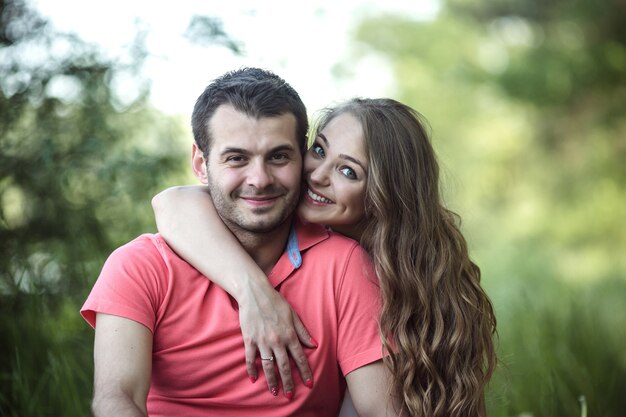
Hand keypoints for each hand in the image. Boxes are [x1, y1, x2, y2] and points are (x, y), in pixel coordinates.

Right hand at [237, 281, 316, 398]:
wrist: (254, 293)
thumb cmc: (275, 301)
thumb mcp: (293, 314)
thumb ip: (303, 331)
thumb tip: (314, 345)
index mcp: (289, 334)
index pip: (300, 357)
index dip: (305, 371)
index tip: (309, 383)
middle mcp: (277, 340)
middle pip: (284, 366)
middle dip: (289, 382)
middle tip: (290, 395)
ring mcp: (262, 341)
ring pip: (268, 366)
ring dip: (272, 380)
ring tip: (275, 391)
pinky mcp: (249, 340)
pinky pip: (250, 359)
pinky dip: (251, 369)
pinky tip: (254, 379)